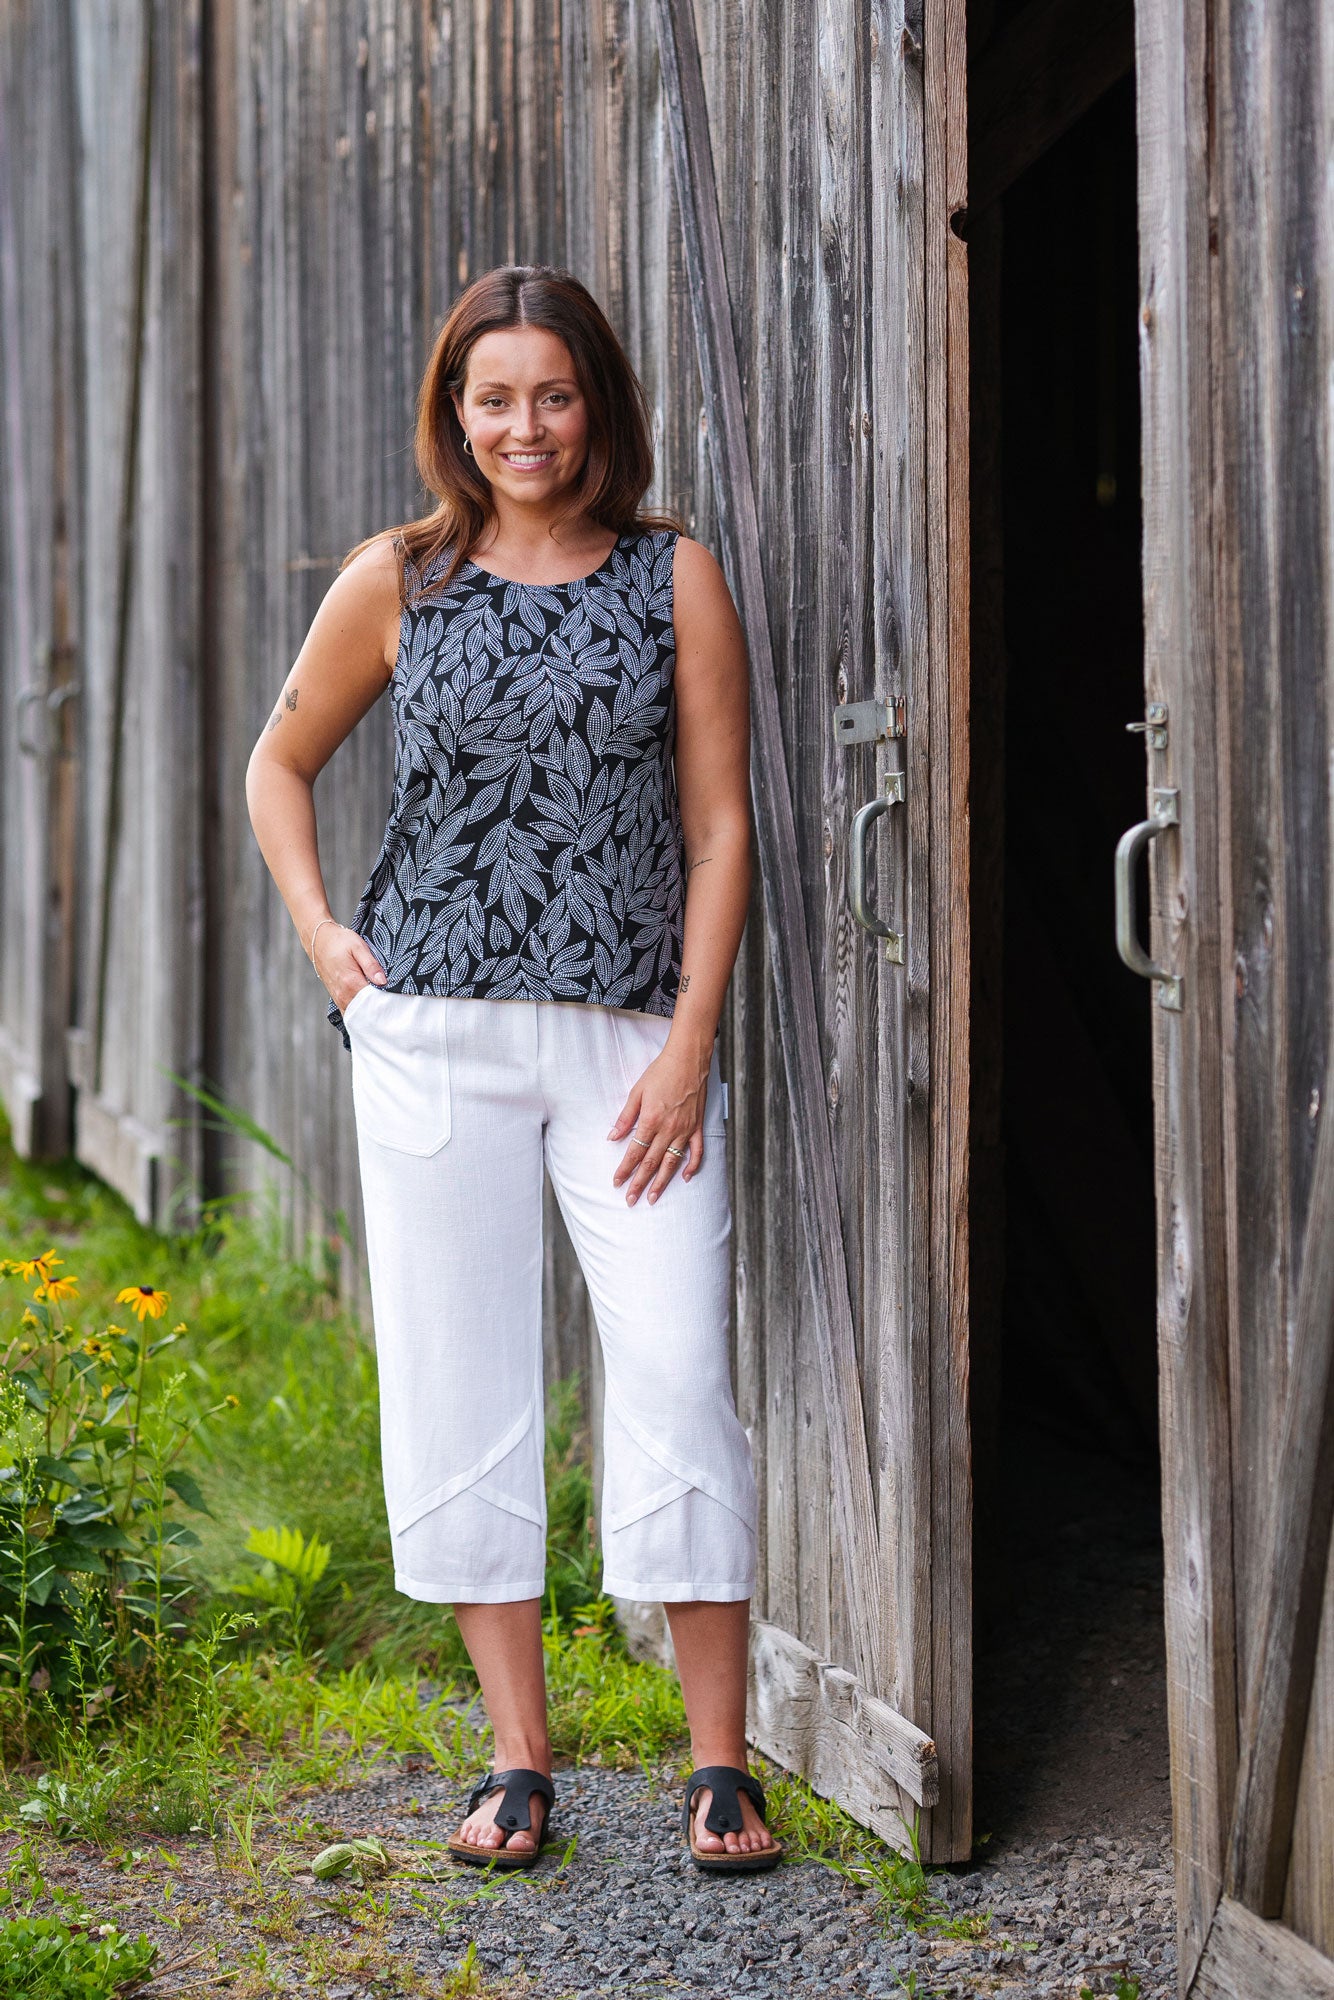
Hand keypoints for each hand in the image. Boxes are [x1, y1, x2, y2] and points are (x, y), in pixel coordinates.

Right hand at [310, 921, 386, 1010]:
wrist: (319, 941)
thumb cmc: (339, 942)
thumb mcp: (358, 947)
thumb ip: (371, 965)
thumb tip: (383, 981)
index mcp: (351, 982)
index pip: (372, 1001)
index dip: (386, 1003)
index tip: (397, 1002)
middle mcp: (343, 994)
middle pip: (366, 1011)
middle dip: (380, 1011)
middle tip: (394, 1008)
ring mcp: (339, 998)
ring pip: (357, 1014)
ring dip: (370, 1013)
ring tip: (384, 1010)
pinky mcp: (337, 998)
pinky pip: (350, 1013)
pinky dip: (360, 1014)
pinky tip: (370, 1011)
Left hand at [607, 1042, 710, 1203]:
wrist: (689, 1059)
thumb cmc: (661, 1072)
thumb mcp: (637, 1092)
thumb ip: (625, 1117)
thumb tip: (612, 1137)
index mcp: (651, 1121)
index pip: (635, 1152)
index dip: (625, 1169)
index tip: (616, 1182)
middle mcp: (669, 1129)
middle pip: (651, 1162)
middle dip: (639, 1183)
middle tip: (630, 1200)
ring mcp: (686, 1130)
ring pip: (672, 1162)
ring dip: (662, 1182)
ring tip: (653, 1198)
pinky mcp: (698, 1126)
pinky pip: (697, 1151)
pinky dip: (693, 1166)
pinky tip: (686, 1178)